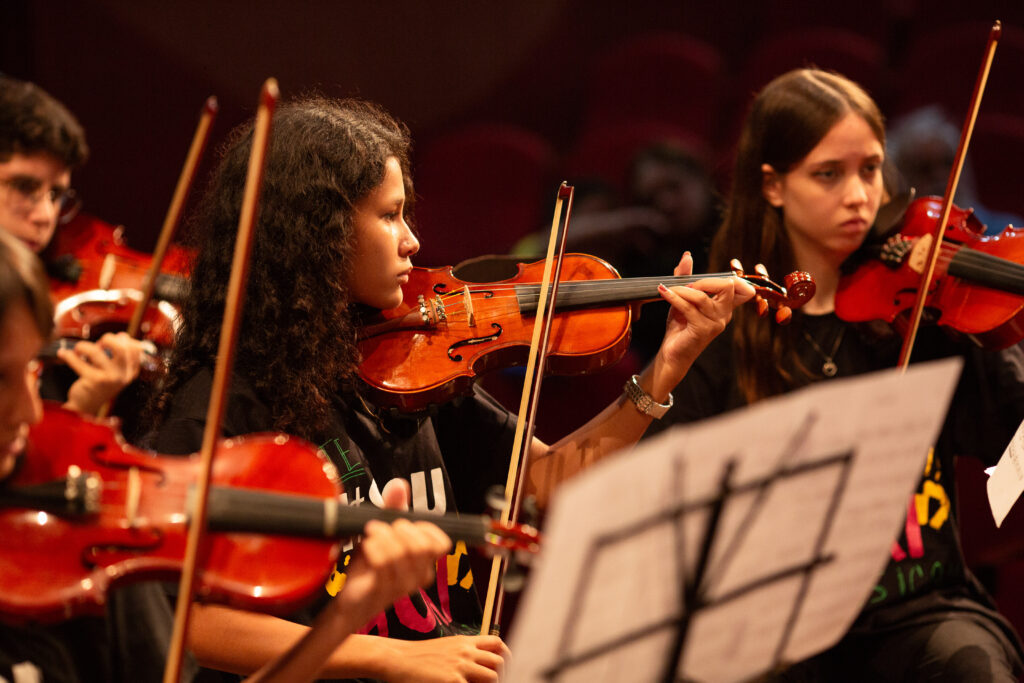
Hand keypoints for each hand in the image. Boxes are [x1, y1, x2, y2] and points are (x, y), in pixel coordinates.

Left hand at [59, 332, 144, 415]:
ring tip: (78, 350)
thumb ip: (120, 356)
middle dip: (108, 339)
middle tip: (99, 343)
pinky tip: (63, 354)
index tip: (115, 338)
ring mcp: (109, 378)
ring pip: (96, 352)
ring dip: (83, 346)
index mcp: (130, 372)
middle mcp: (123, 375)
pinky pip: (79, 362)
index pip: (136, 349)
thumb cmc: (100, 385)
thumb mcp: (115, 372)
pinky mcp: (94, 381)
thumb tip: (122, 335)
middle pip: (121, 348)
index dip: (125, 339)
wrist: (86, 406)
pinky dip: (68, 356)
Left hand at [327, 479, 451, 635]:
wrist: (349, 600)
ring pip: (402, 553)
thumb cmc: (371, 566)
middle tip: (383, 527)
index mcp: (425, 563)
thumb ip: (394, 509)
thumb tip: (399, 485)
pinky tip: (366, 546)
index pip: (441, 544)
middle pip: (422, 546)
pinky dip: (373, 549)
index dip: (426, 528)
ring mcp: (401, 586)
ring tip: (371, 534)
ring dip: (383, 537)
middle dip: (401, 529)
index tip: (406, 522)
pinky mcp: (381, 591)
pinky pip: (383, 564)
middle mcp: (418, 576)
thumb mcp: (384, 533)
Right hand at [384, 635, 509, 682]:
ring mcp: (460, 667)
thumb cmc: (418, 656)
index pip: (497, 643)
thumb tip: (478, 664)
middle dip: (500, 675)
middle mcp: (466, 652)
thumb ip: (463, 653)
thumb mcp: (445, 647)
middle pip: (498, 662)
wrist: (398, 658)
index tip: (503, 667)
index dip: (505, 655)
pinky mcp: (453, 681)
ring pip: (492, 677)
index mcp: (465, 642)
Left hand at [656, 252, 754, 378]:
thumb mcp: (684, 298)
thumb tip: (687, 256)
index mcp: (726, 307)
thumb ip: (686, 277)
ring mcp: (715, 324)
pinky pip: (688, 307)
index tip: (714, 275)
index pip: (744, 289)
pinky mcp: (702, 330)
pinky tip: (663, 292)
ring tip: (668, 289)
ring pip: (702, 297)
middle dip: (705, 280)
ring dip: (682, 289)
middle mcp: (725, 315)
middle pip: (728, 286)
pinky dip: (674, 297)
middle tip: (685, 285)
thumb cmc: (680, 326)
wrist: (672, 353)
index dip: (737, 278)